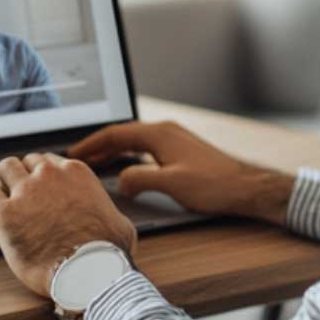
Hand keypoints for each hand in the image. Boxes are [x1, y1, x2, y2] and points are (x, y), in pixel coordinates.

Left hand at [0, 153, 136, 298]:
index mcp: (75, 173)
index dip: (39, 176)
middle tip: (16, 194)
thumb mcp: (118, 222)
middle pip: (23, 162)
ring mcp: (25, 192)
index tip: (36, 189)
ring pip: (2, 170)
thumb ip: (108, 214)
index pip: (47, 161)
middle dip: (18, 176)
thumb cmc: (105, 252)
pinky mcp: (5, 213)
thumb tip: (113, 224)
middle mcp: (48, 176)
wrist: (87, 272)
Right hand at [69, 121, 296, 225]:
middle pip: (124, 135)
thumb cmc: (213, 184)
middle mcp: (166, 132)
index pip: (117, 134)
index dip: (92, 143)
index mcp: (160, 135)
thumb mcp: (171, 183)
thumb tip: (119, 181)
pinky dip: (130, 156)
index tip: (74, 153)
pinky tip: (126, 168)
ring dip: (114, 151)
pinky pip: (146, 150)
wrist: (245, 187)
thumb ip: (140, 179)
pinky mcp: (181, 152)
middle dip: (99, 146)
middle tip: (78, 158)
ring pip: (135, 142)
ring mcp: (174, 141)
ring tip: (95, 163)